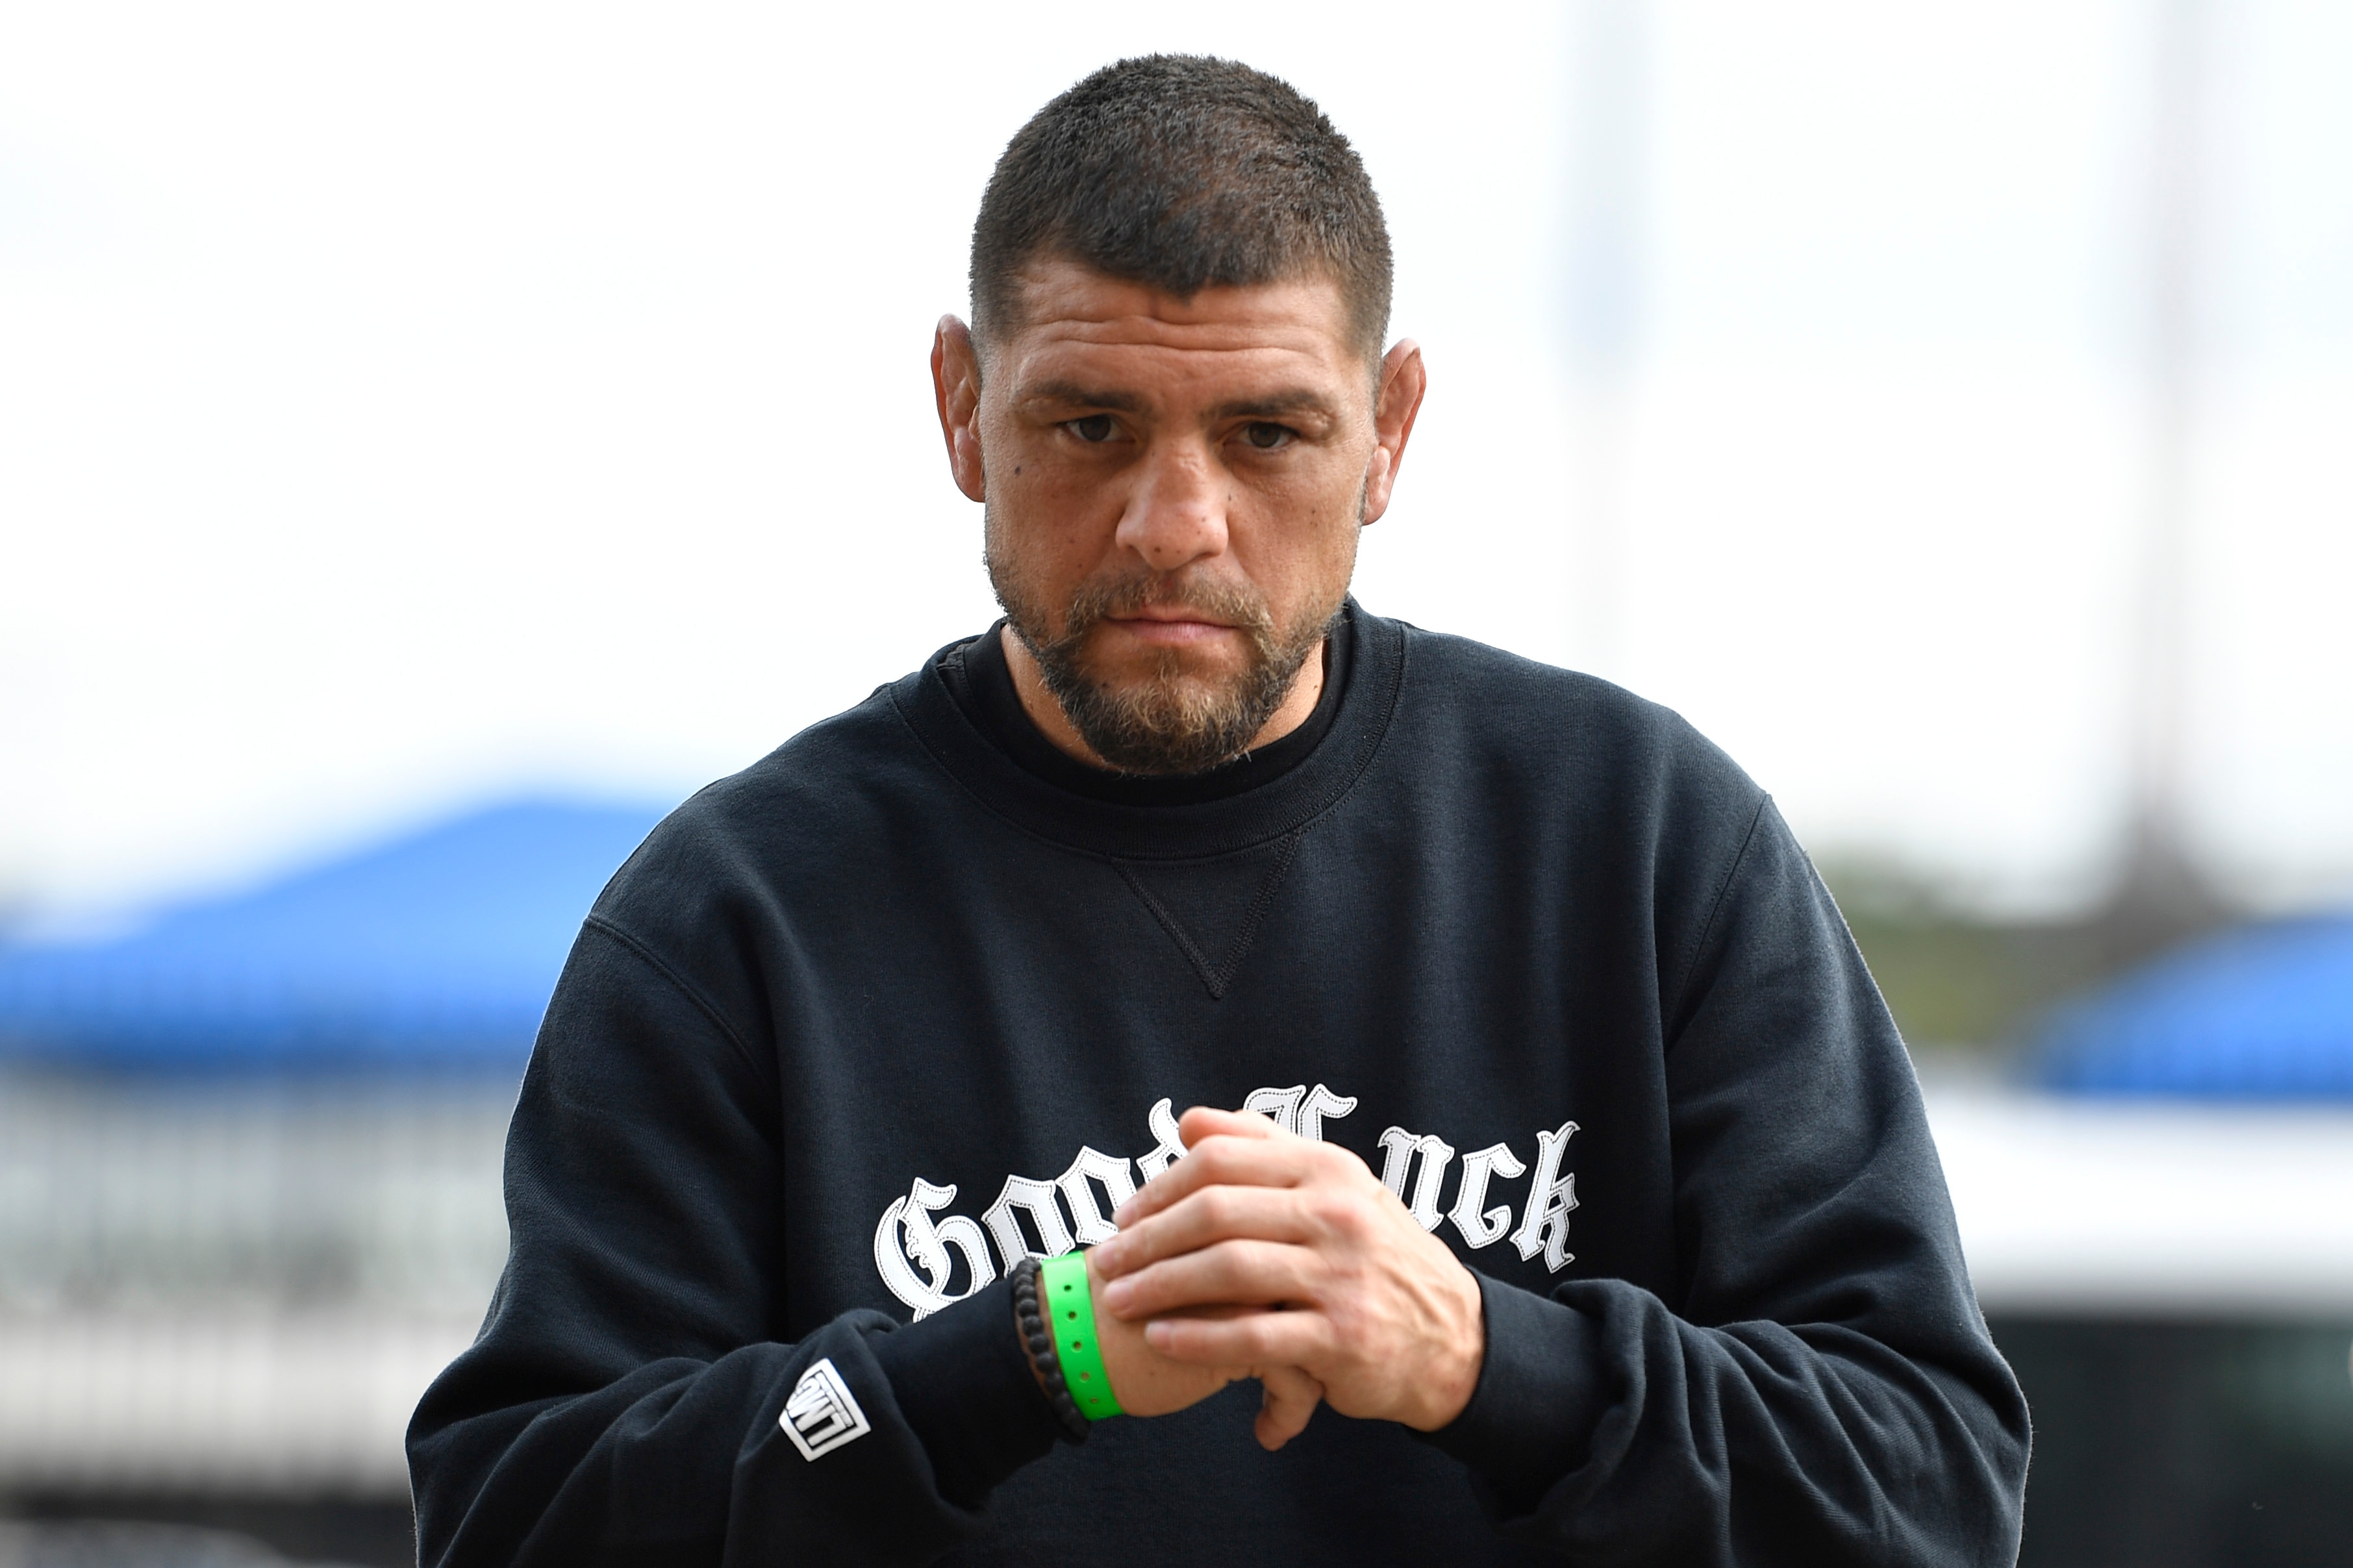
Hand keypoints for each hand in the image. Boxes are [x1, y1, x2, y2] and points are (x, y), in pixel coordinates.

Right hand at [1071, 1250, 1328, 1449]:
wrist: (1069, 1337)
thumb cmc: (1121, 1303)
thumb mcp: (1180, 1266)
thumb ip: (1224, 1259)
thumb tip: (1278, 1278)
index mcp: (1235, 1218)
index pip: (1306, 1250)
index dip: (1315, 1295)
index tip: (1309, 1329)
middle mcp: (1248, 1243)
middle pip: (1319, 1290)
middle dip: (1324, 1345)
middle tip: (1318, 1375)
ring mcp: (1247, 1286)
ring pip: (1315, 1332)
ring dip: (1314, 1382)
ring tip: (1297, 1408)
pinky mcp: (1236, 1334)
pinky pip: (1292, 1377)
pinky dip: (1286, 1411)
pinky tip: (1269, 1434)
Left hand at [1091, 1107, 1484, 1439]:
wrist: (1450, 1334)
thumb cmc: (1374, 1254)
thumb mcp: (1335, 1186)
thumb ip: (1262, 1147)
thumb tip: (1188, 1120)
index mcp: (1327, 1168)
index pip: (1222, 1160)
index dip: (1160, 1186)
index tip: (1122, 1214)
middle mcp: (1337, 1213)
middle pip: (1215, 1212)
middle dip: (1147, 1238)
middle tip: (1105, 1261)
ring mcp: (1341, 1276)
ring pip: (1227, 1270)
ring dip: (1159, 1286)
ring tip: (1118, 1301)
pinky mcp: (1341, 1338)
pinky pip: (1251, 1336)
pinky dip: (1198, 1337)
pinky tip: (1161, 1339)